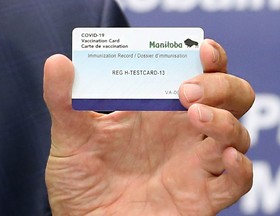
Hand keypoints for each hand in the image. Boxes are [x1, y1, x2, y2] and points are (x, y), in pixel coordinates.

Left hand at [43, 39, 253, 215]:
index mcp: (158, 111)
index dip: (209, 59)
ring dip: (226, 121)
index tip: (200, 50)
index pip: (198, 75)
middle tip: (188, 91)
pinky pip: (238, 180)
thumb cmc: (80, 180)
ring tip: (195, 115)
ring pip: (237, 134)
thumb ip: (64, 100)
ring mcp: (196, 164)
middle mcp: (183, 133)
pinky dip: (240, 167)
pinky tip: (223, 157)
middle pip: (230, 98)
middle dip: (220, 86)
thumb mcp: (70, 135)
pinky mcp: (202, 197)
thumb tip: (57, 62)